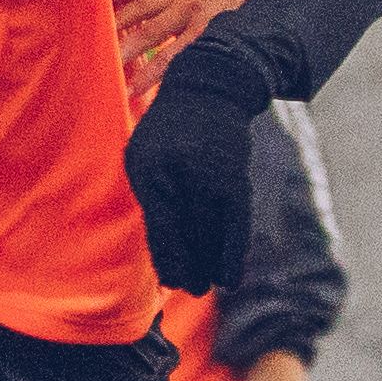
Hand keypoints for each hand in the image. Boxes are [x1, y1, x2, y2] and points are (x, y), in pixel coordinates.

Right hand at [114, 0, 265, 104]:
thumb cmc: (242, 9)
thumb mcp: (228, 35)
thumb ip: (202, 53)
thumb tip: (180, 82)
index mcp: (205, 27)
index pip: (172, 56)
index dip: (149, 76)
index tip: (130, 92)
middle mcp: (190, 7)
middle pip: (151, 32)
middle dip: (126, 51)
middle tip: (105, 67)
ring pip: (141, 7)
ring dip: (117, 24)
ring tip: (97, 40)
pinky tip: (104, 6)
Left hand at [125, 51, 268, 292]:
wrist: (207, 91)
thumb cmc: (167, 134)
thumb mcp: (144, 158)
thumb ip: (153, 201)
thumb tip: (162, 253)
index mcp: (151, 167)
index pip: (161, 223)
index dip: (168, 256)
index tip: (173, 282)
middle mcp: (183, 171)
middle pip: (188, 232)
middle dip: (191, 265)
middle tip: (193, 290)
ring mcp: (213, 173)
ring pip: (212, 231)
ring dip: (211, 263)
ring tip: (209, 286)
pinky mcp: (237, 177)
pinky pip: (236, 222)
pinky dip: (233, 251)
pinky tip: (230, 276)